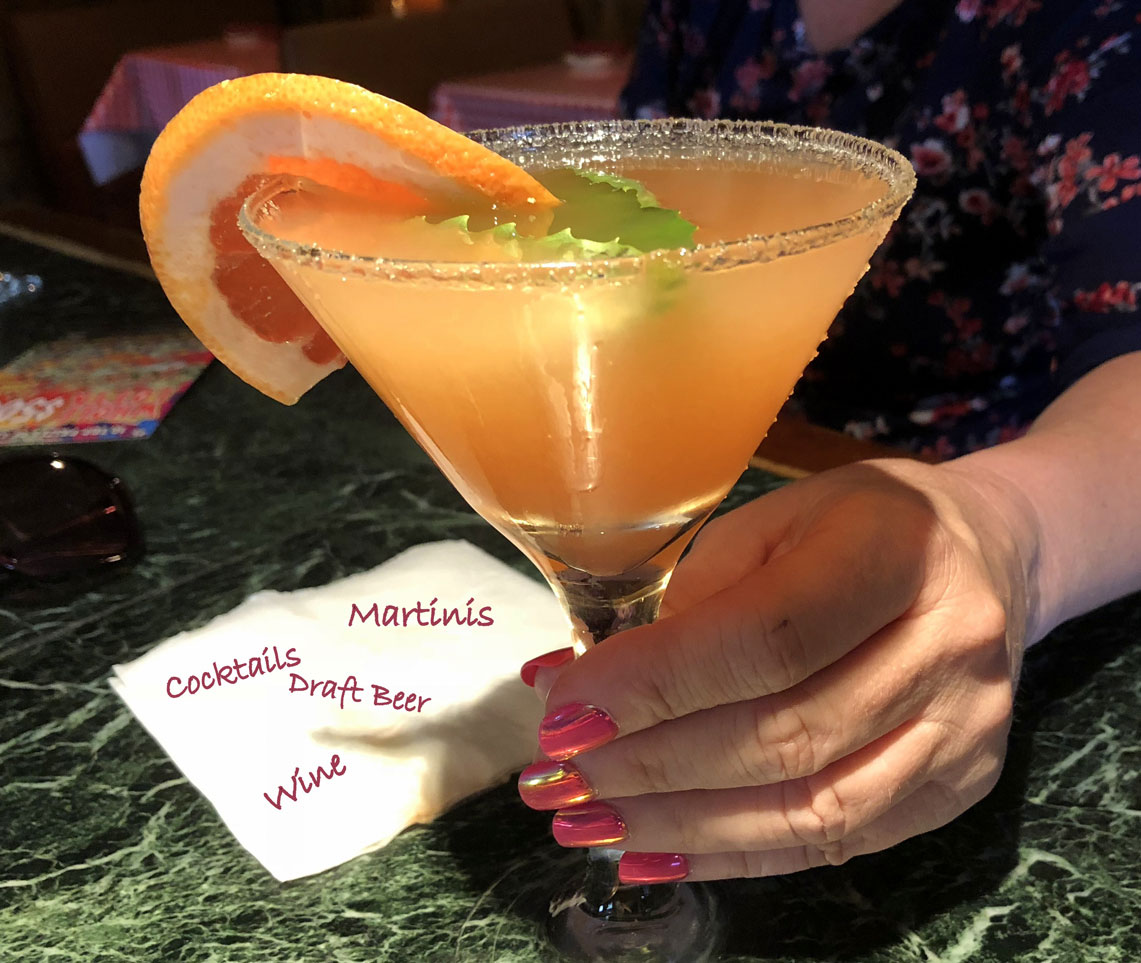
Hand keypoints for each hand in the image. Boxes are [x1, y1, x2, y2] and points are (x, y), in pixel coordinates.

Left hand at [518, 458, 1037, 881]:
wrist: (984, 554)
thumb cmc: (854, 523)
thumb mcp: (770, 522)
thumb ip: (689, 601)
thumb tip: (579, 683)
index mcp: (898, 549)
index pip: (767, 637)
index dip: (657, 683)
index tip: (564, 711)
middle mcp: (949, 645)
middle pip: (784, 734)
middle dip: (650, 764)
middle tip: (557, 777)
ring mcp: (965, 729)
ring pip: (811, 808)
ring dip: (682, 826)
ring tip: (588, 824)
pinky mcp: (960, 788)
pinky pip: (837, 844)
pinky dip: (737, 856)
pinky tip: (657, 852)